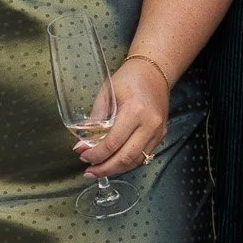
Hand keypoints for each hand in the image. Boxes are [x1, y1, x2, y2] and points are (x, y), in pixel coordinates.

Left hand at [77, 54, 168, 177]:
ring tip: (98, 169)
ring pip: (136, 161)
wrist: (153, 72)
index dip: (95, 153)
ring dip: (115, 169)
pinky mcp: (160, 135)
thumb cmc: (129, 79)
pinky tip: (113, 162)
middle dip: (104, 168)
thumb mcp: (106, 93)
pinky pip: (143, 156)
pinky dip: (127, 162)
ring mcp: (158, 131)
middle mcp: (150, 124)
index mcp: (135, 111)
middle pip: (125, 158)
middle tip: (89, 171)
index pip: (113, 143)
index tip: (81, 154)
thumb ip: (95, 119)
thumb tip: (82, 143)